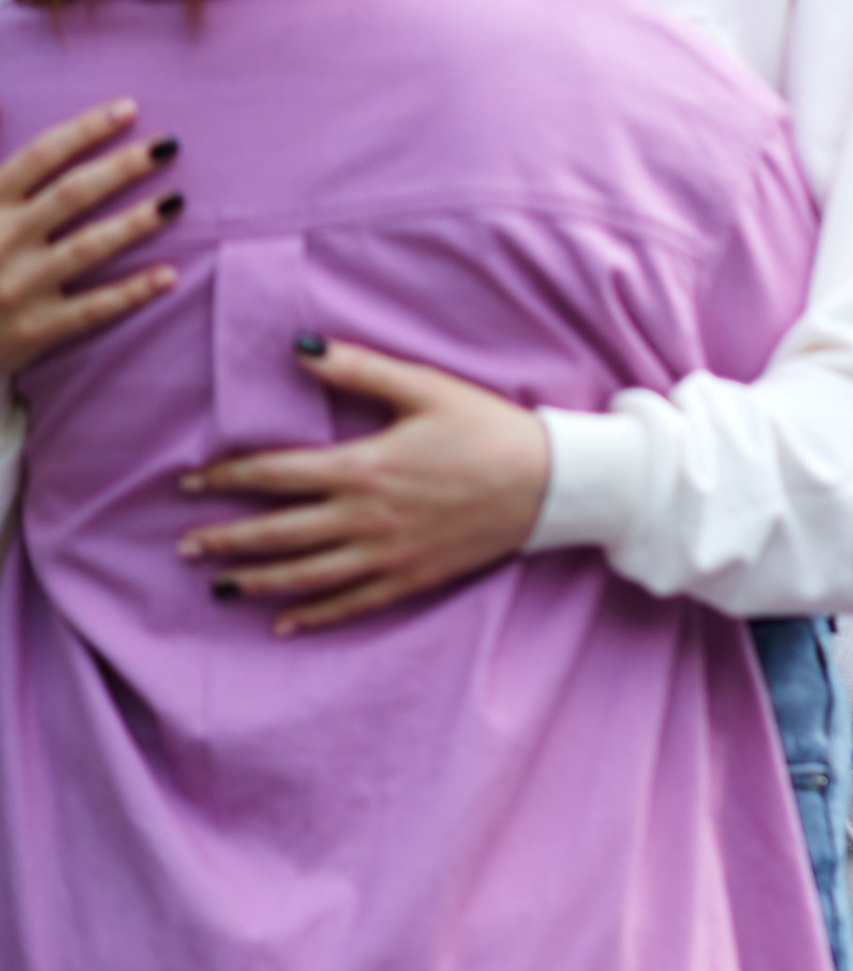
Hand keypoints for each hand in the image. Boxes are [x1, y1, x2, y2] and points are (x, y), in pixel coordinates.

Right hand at [0, 99, 182, 377]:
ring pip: (88, 247)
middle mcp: (3, 238)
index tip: (129, 108)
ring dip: (135, 223)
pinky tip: (169, 275)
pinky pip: (92, 309)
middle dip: (123, 167)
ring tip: (176, 202)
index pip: (41, 154)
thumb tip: (1, 96)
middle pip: (73, 194)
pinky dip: (132, 292)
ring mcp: (20, 286)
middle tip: (169, 145)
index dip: (86, 128)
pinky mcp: (35, 329)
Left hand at [177, 338, 551, 633]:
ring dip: (256, 581)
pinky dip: (314, 616)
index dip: (227, 478)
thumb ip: (359, 367)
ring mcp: (388, 555)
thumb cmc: (487, 428)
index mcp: (363, 466)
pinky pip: (352, 604)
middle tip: (184, 546)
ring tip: (217, 585)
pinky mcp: (412, 579)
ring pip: (306, 575)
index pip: (275, 474)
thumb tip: (299, 347)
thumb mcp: (424, 387)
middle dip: (225, 539)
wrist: (550, 483)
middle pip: (278, 533)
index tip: (190, 483)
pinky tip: (283, 624)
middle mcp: (366, 518)